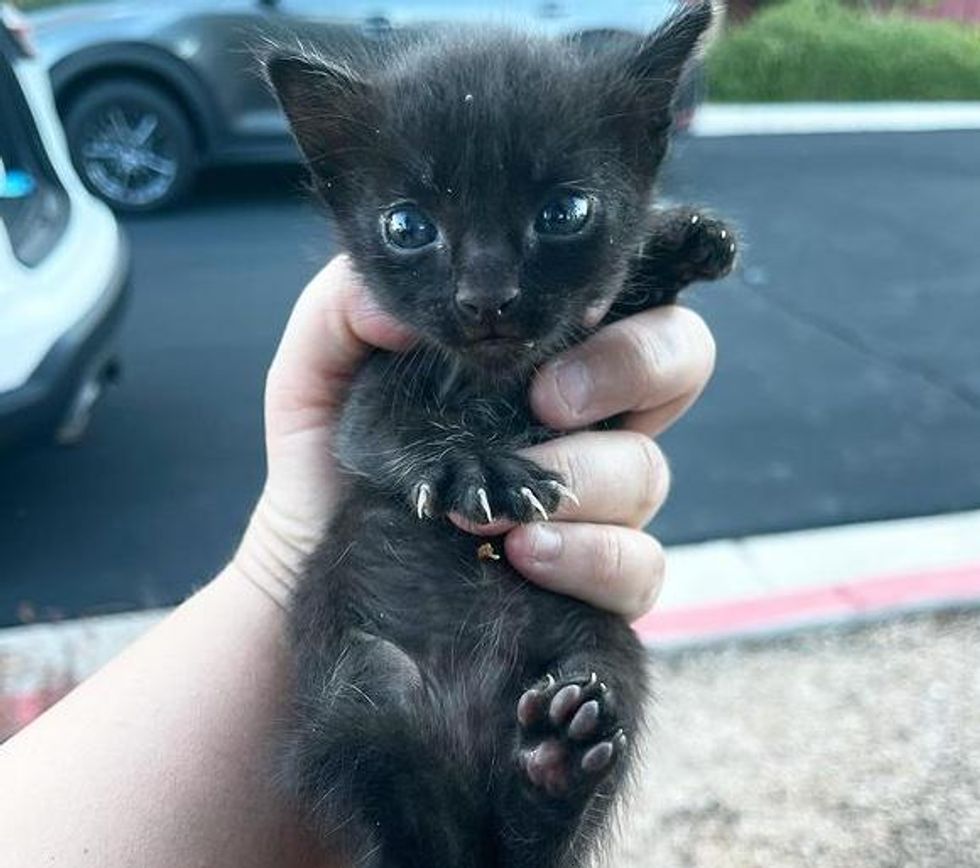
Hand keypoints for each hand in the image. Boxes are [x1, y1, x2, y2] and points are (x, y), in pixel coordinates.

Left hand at [234, 255, 714, 619]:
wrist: (312, 564)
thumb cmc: (329, 456)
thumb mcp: (318, 367)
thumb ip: (346, 304)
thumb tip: (417, 304)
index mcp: (540, 351)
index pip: (627, 290)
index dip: (636, 279)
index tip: (572, 306)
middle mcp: (584, 415)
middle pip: (681, 358)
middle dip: (632, 365)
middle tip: (546, 398)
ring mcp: (599, 496)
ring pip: (650, 468)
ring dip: (579, 478)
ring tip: (491, 507)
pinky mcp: (598, 575)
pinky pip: (641, 564)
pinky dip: (591, 556)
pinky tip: (522, 554)